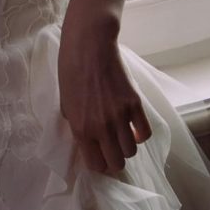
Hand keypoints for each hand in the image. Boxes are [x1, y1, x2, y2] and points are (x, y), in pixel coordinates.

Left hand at [58, 10, 151, 177]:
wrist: (89, 45)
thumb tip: (87, 140)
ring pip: (131, 151)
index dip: (98, 164)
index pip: (96, 165)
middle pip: (117, 163)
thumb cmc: (71, 70)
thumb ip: (76, 125)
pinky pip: (145, 133)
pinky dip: (140, 134)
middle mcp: (101, 127)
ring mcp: (120, 116)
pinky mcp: (135, 103)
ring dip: (127, 147)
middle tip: (112, 149)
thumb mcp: (65, 103)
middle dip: (114, 160)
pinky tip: (133, 127)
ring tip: (122, 136)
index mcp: (81, 129)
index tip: (99, 156)